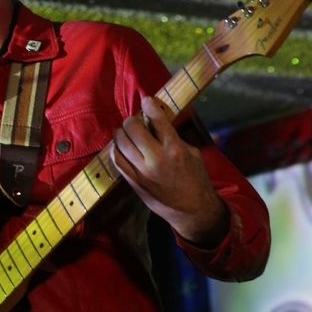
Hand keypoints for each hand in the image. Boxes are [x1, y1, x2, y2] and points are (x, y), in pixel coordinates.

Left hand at [111, 95, 228, 246]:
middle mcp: (156, 158)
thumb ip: (175, 138)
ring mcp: (142, 171)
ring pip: (121, 143)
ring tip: (124, 131)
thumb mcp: (193, 154)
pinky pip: (116, 161)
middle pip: (133, 128)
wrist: (192, 210)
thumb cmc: (196, 179)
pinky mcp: (134, 182)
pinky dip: (115, 150)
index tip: (146, 101)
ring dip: (120, 132)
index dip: (149, 105)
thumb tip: (160, 124)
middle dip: (132, 119)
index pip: (157, 119)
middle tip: (134, 120)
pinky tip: (118, 146)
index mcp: (174, 148)